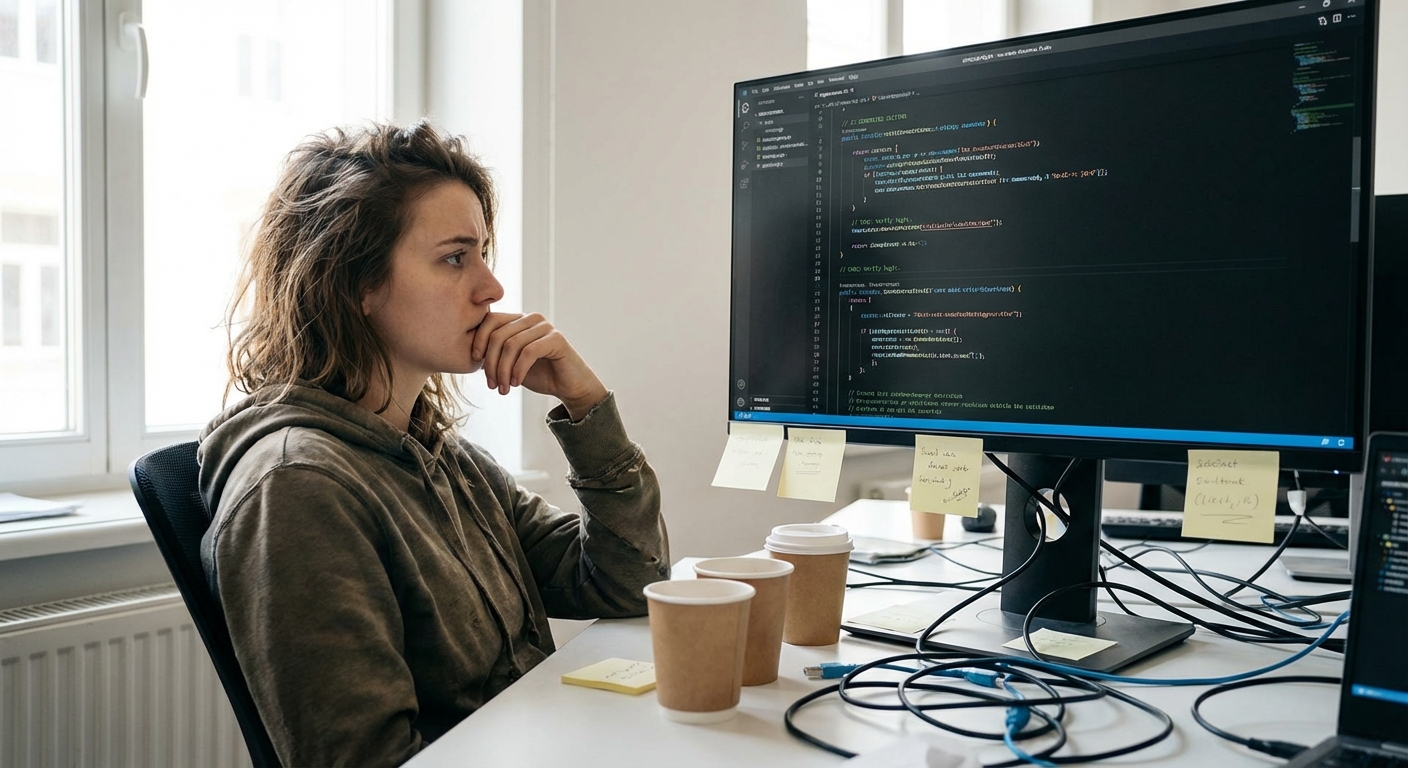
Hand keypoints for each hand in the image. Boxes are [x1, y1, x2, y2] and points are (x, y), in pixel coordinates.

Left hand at [470, 312, 607, 419]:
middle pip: (499, 334)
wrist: (568, 386)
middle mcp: (531, 318)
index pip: (490, 320)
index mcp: (518, 320)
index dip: (478, 340)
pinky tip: (516, 384)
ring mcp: (545, 327)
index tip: (475, 362)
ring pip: (512, 345)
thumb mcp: (510, 364)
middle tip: (492, 385)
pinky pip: (529, 352)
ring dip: (504, 371)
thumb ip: (494, 354)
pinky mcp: (556, 339)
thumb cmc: (539, 374)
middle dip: (491, 363)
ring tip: (503, 389)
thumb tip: (471, 353)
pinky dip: (518, 370)